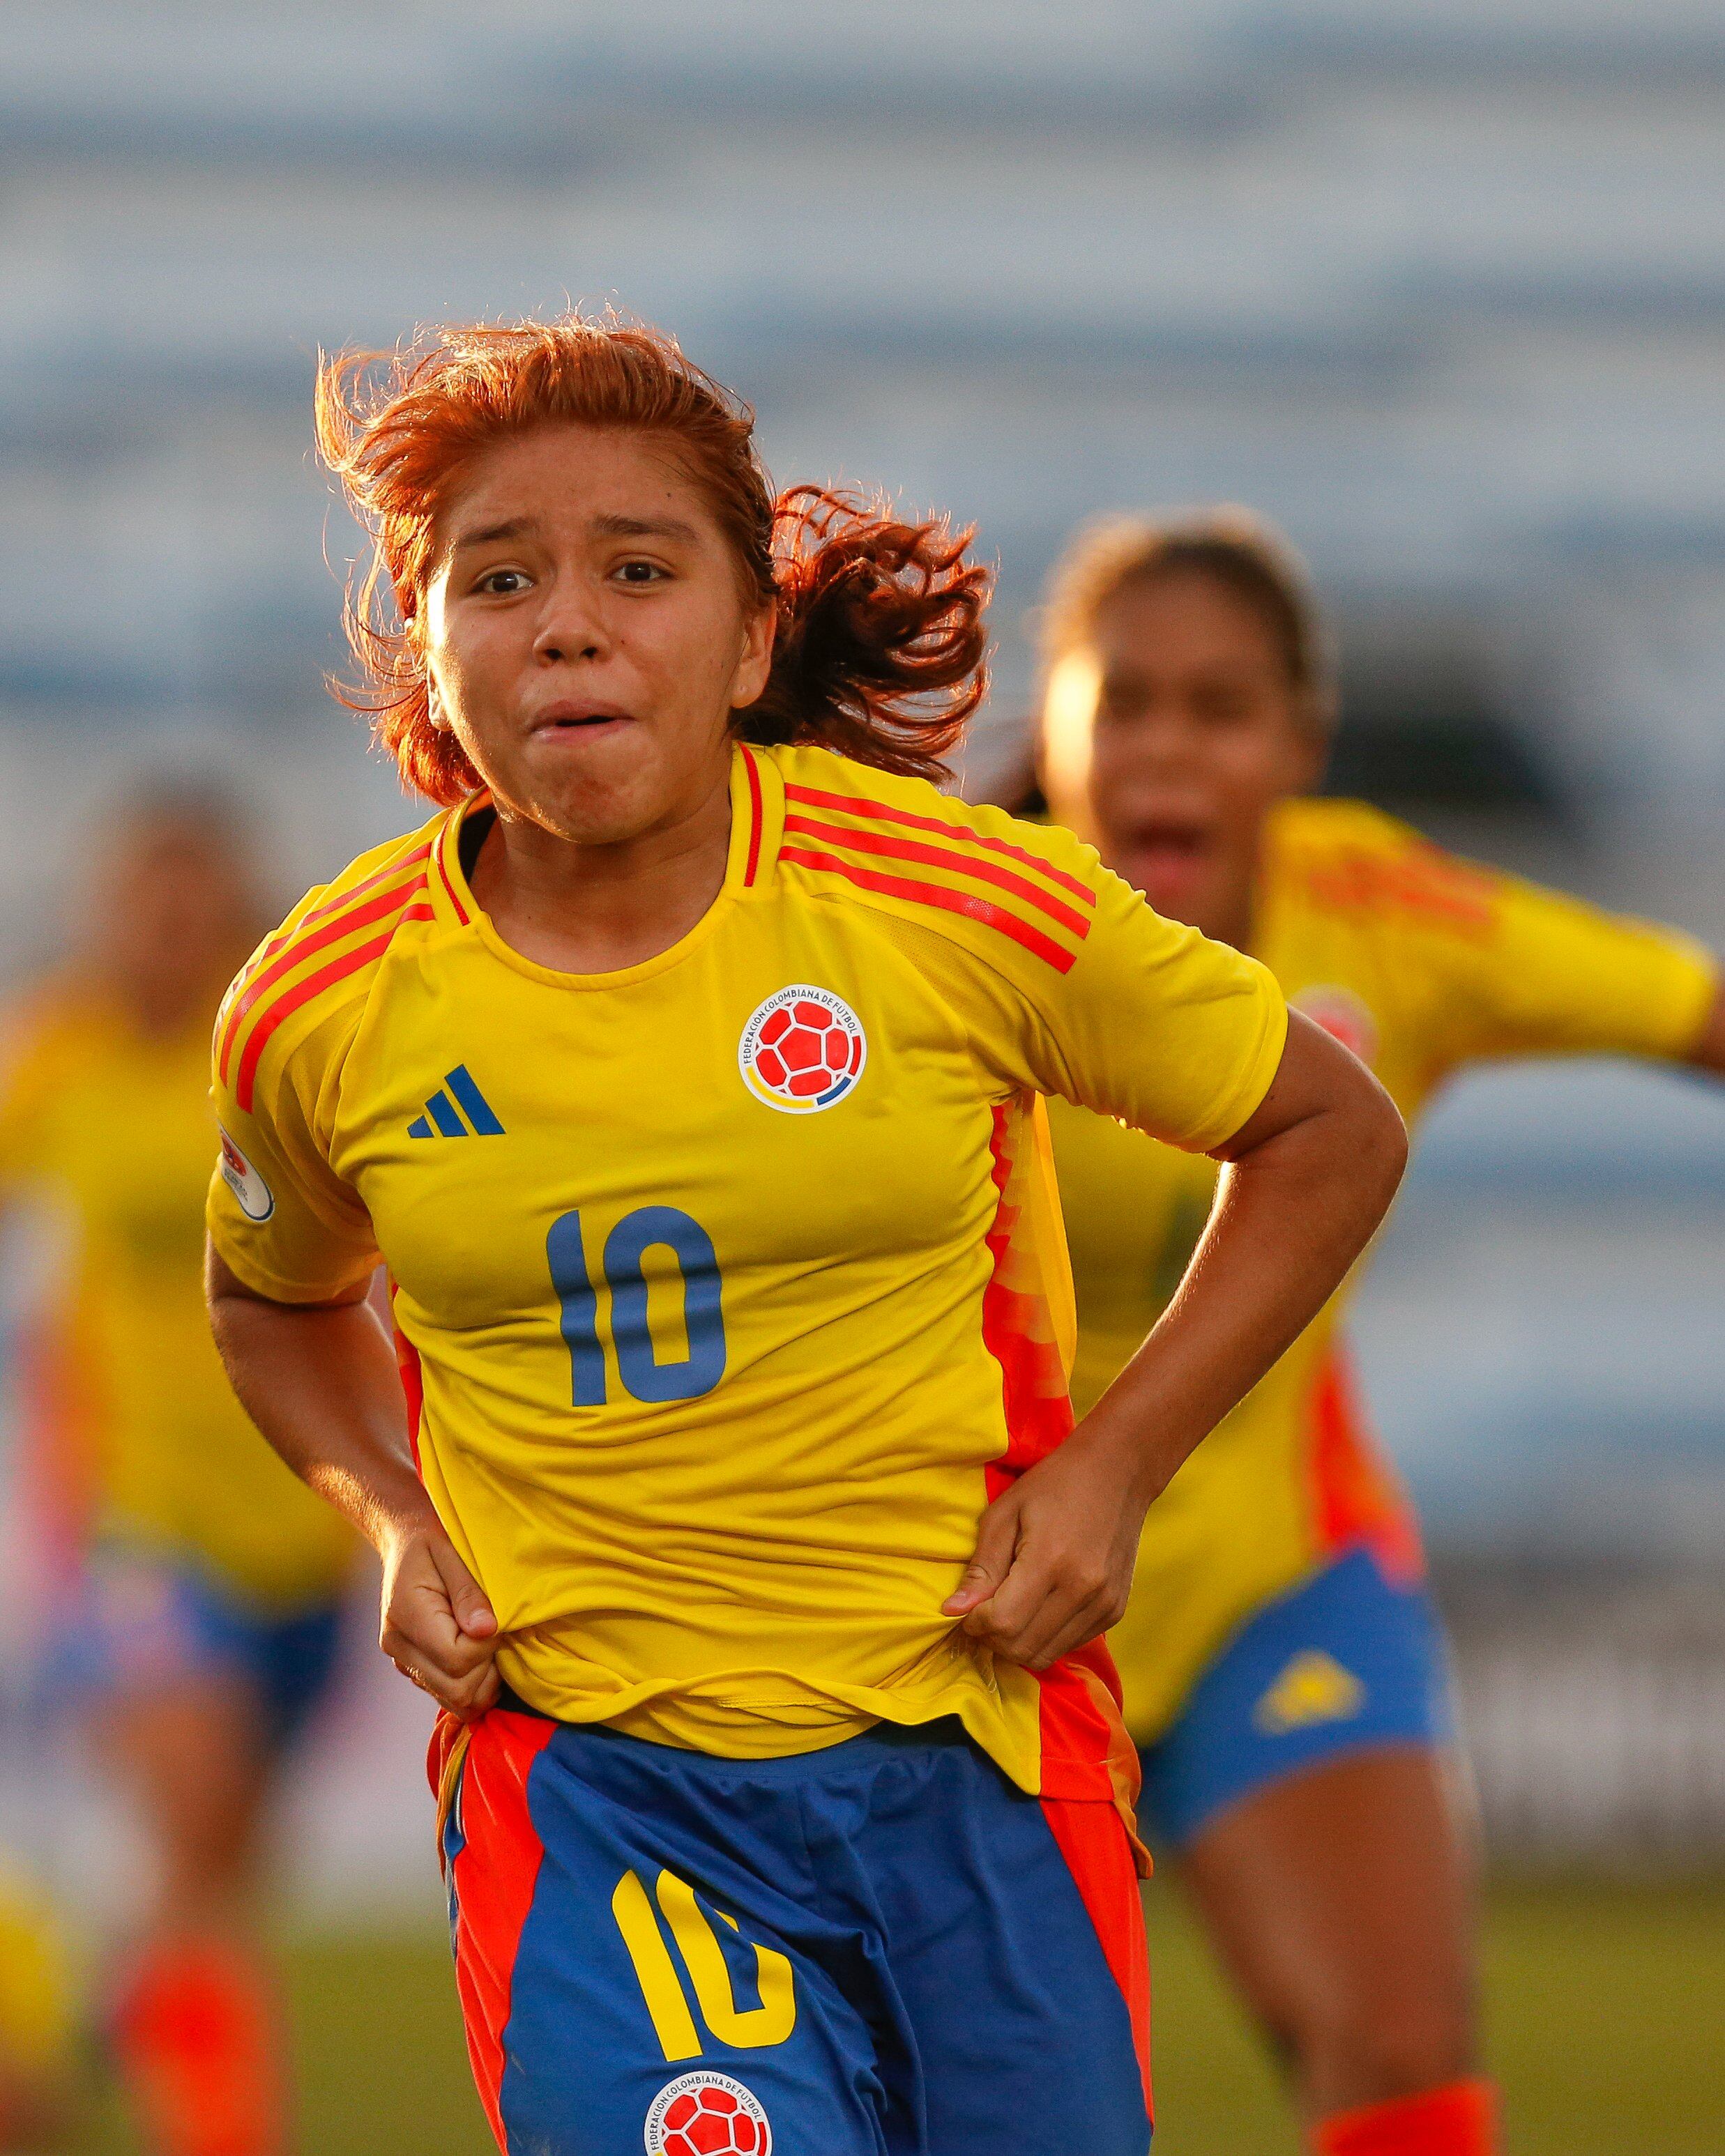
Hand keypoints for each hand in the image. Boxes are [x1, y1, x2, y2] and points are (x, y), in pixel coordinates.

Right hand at [378, 1517, 500, 1720]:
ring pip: (454, 1701)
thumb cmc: (433, 1541)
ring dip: (482, 1681)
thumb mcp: (451, 1553)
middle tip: (495, 1634)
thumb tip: (487, 1631)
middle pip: (456, 1691)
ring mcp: (403, 1660)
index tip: (493, 1620)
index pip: (457, 1659)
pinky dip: (471, 1683)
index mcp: (406, 1615)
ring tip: (488, 1645)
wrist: (404, 1543)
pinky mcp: (412, 1668)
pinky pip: (448, 1694)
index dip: (486, 1646)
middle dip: (487, 1669)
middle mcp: (398, 1646)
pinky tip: (478, 1653)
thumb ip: (469, 1593)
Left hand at [941, 1426, 1153, 1672]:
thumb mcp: (1005, 1514)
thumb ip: (982, 1568)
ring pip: (1046, 1655)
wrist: (1117, 1472)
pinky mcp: (1115, 1610)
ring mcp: (1104, 1604)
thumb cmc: (1053, 1485)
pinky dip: (1045, 1637)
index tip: (968, 1608)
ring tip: (1009, 1610)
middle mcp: (1083, 1590)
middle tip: (984, 1612)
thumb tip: (953, 1611)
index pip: (1003, 1623)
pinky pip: (1069, 1645)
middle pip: (1023, 1648)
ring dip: (1018, 1643)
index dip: (975, 1623)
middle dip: (993, 1638)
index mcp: (1051, 1561)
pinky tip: (1039, 1607)